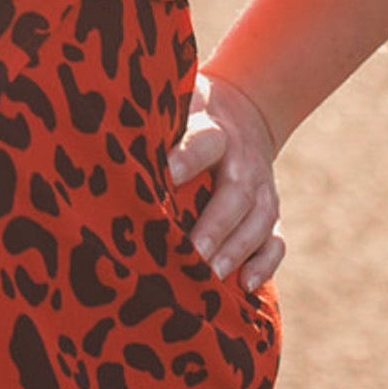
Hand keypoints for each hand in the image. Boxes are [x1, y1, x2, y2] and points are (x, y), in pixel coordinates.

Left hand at [167, 69, 284, 293]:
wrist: (244, 111)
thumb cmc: (191, 115)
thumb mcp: (178, 103)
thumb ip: (154, 118)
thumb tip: (111, 125)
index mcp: (214, 130)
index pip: (204, 142)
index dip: (187, 159)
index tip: (167, 178)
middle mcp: (242, 160)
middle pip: (236, 192)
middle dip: (215, 225)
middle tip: (192, 253)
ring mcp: (262, 187)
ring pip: (259, 220)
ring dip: (237, 250)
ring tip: (211, 276)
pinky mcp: (271, 211)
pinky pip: (276, 239)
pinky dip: (265, 263)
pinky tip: (247, 285)